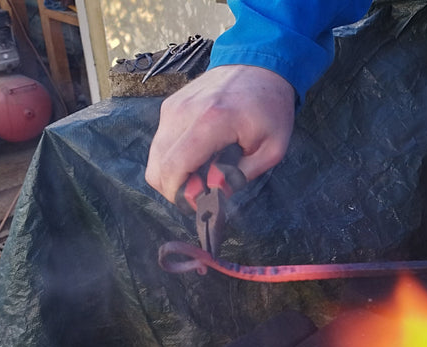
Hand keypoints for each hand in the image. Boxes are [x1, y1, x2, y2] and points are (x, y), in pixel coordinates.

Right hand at [145, 64, 295, 202]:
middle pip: (157, 168)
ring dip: (173, 176)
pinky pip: (160, 144)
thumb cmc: (270, 108)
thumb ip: (241, 174)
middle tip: (202, 193)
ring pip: (154, 158)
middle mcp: (183, 113)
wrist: (259, 65)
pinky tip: (197, 158)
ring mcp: (172, 108)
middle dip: (175, 190)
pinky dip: (173, 159)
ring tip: (201, 176)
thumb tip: (213, 190)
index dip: (181, 194)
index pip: (174, 167)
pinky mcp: (170, 106)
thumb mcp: (271, 148)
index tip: (201, 202)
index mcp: (211, 122)